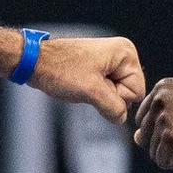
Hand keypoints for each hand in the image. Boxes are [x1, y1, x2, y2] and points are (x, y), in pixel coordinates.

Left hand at [28, 35, 144, 122]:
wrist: (36, 62)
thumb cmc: (60, 69)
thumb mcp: (91, 92)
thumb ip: (114, 108)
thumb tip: (121, 119)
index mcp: (125, 53)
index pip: (137, 92)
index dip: (117, 97)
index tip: (97, 86)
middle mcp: (122, 55)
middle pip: (129, 93)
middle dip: (109, 96)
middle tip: (88, 85)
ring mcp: (111, 62)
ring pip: (116, 94)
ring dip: (100, 96)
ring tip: (83, 84)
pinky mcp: (100, 69)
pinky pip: (106, 91)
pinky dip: (94, 94)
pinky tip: (81, 85)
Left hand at [131, 78, 172, 168]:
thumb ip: (160, 118)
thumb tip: (136, 137)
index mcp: (163, 86)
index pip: (144, 119)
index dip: (165, 129)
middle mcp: (160, 99)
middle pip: (145, 136)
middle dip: (167, 143)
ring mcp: (165, 118)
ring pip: (152, 151)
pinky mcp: (171, 140)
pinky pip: (162, 162)